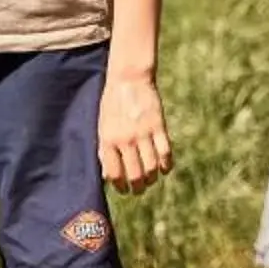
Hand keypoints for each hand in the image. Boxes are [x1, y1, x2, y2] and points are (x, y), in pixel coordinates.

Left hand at [98, 72, 172, 190]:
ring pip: (151, 167)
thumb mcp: (102, 126)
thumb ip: (104, 150)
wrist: (128, 78)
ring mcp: (143, 133)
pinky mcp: (158, 126)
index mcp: (108, 141)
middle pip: (135, 175)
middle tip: (139, 189)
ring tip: (151, 179)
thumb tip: (107, 175)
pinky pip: (165, 152)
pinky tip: (165, 168)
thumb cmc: (112, 103)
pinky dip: (166, 164)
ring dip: (152, 178)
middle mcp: (125, 140)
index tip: (124, 189)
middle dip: (138, 187)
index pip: (114, 175)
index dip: (120, 186)